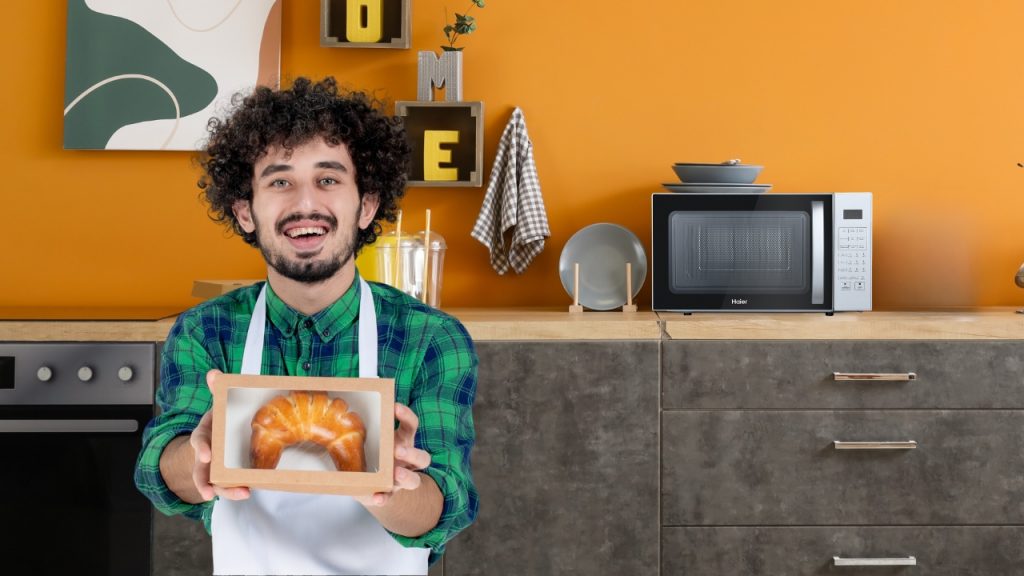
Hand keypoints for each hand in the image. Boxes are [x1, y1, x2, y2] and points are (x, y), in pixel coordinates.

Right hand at [189, 369, 249, 501]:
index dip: (202, 449)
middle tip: (209, 492)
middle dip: (203, 482)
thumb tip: (214, 373)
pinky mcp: (227, 475)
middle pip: (200, 472)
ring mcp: (215, 468)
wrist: (218, 434)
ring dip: (227, 491)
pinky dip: (237, 490)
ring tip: (243, 494)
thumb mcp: (218, 404)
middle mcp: (206, 455)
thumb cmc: (219, 420)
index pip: (198, 442)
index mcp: (204, 436)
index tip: (207, 455)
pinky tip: (247, 492)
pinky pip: (230, 485)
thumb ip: (217, 390)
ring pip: (215, 483)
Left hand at [358, 403, 431, 506]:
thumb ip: (360, 432)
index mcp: (403, 442)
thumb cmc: (370, 458)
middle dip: (411, 453)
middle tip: (397, 450)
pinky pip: (389, 498)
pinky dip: (383, 498)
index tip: (395, 407)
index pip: (411, 426)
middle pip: (422, 458)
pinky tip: (377, 497)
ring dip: (406, 477)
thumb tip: (342, 414)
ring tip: (396, 474)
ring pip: (415, 481)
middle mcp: (407, 463)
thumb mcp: (367, 443)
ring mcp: (400, 480)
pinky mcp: (390, 495)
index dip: (407, 416)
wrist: (368, 484)